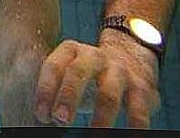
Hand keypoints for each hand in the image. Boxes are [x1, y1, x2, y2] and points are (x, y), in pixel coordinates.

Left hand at [34, 33, 159, 127]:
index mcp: (71, 51)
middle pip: (79, 71)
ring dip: (100, 118)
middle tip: (60, 119)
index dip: (45, 90)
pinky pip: (139, 109)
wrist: (130, 52)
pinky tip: (132, 136)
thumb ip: (53, 89)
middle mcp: (95, 57)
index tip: (41, 114)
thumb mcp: (69, 70)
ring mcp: (120, 71)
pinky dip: (135, 125)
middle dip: (68, 96)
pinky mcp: (141, 88)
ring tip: (93, 136)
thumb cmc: (88, 73)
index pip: (54, 66)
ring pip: (109, 94)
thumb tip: (38, 119)